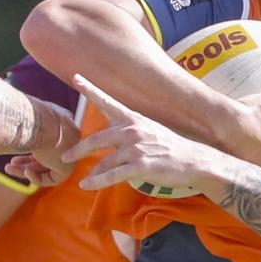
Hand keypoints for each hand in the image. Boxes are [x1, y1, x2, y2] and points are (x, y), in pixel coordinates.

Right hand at [3, 100, 79, 185]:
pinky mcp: (67, 167)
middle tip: (10, 162)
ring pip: (48, 166)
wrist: (37, 122)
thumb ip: (22, 119)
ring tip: (8, 168)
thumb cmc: (27, 113)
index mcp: (62, 120)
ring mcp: (70, 152)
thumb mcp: (24, 110)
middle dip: (26, 160)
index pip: (49, 138)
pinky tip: (25, 172)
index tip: (16, 146)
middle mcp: (69, 136)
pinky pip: (53, 178)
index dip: (31, 145)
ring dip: (25, 169)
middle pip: (47, 153)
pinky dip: (37, 178)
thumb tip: (4, 117)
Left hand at [63, 74, 204, 190]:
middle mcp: (132, 130)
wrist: (194, 160)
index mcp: (133, 119)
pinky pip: (112, 175)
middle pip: (97, 138)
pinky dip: (97, 182)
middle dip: (79, 149)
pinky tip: (87, 185)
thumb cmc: (170, 147)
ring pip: (104, 160)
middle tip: (66, 157)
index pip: (108, 102)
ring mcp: (136, 148)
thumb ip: (128, 131)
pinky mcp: (140, 165)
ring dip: (92, 172)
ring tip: (84, 180)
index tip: (76, 76)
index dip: (90, 89)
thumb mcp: (149, 131)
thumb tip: (109, 138)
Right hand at [220, 80, 260, 167]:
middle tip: (256, 127)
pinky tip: (234, 144)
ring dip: (254, 149)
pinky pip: (244, 162)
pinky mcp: (239, 167)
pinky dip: (241, 154)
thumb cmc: (251, 113)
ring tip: (244, 135)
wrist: (222, 124)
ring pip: (259, 157)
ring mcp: (254, 165)